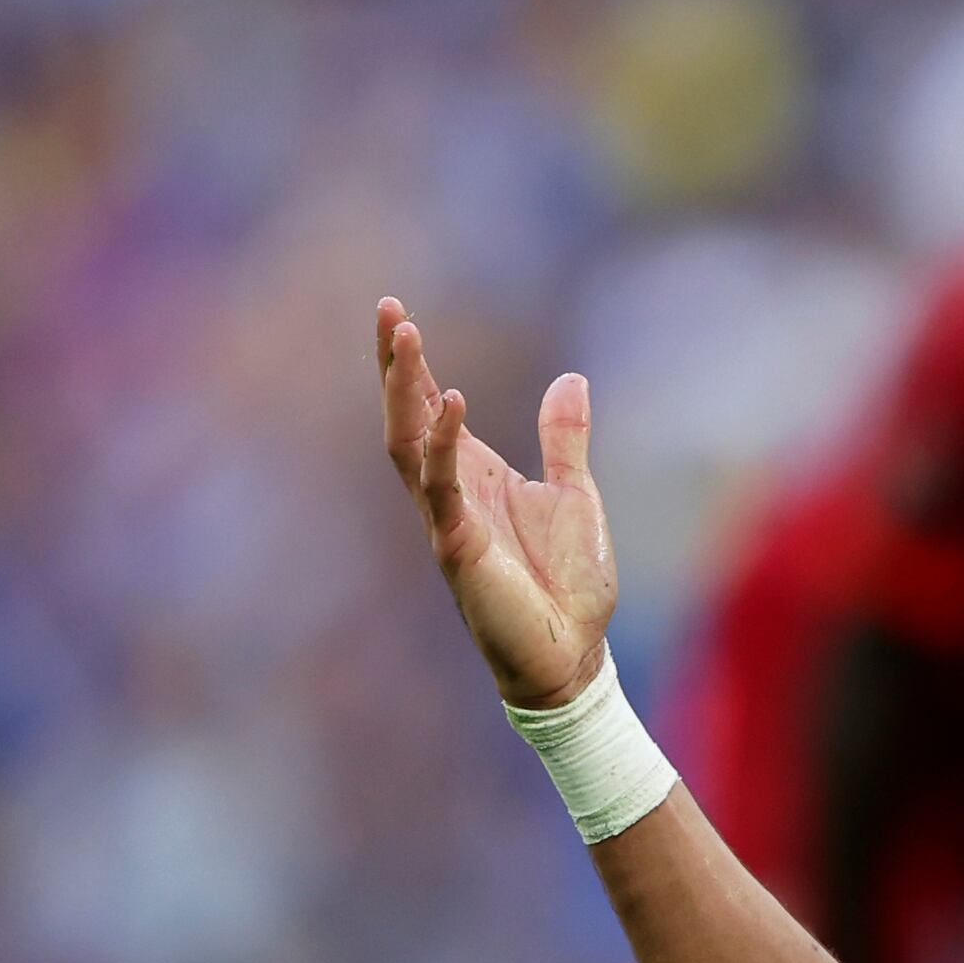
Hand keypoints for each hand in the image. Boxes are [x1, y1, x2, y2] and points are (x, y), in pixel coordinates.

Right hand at [375, 297, 614, 709]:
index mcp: (473, 474)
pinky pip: (442, 488)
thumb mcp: (576, 493)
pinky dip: (443, 445)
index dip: (412, 364)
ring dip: (403, 391)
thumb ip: (565, 437)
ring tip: (404, 337)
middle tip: (388, 309)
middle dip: (394, 364)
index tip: (398, 314)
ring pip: (408, 444)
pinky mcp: (459, 547)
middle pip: (406, 416)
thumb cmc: (568, 584)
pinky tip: (452, 402)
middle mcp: (449, 491)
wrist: (572, 654)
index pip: (430, 408)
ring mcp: (448, 518)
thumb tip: (572, 379)